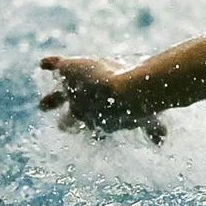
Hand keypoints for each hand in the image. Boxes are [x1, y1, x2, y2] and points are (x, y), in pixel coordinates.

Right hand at [38, 56, 167, 143]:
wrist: (129, 90)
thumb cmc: (142, 106)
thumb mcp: (150, 119)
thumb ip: (154, 129)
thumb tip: (161, 142)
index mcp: (99, 123)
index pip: (92, 129)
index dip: (92, 130)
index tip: (93, 130)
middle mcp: (81, 111)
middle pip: (67, 121)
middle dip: (65, 123)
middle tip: (62, 125)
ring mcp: (73, 92)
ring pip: (54, 98)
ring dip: (50, 100)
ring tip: (44, 104)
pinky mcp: (69, 71)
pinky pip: (54, 65)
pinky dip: (50, 64)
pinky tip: (45, 63)